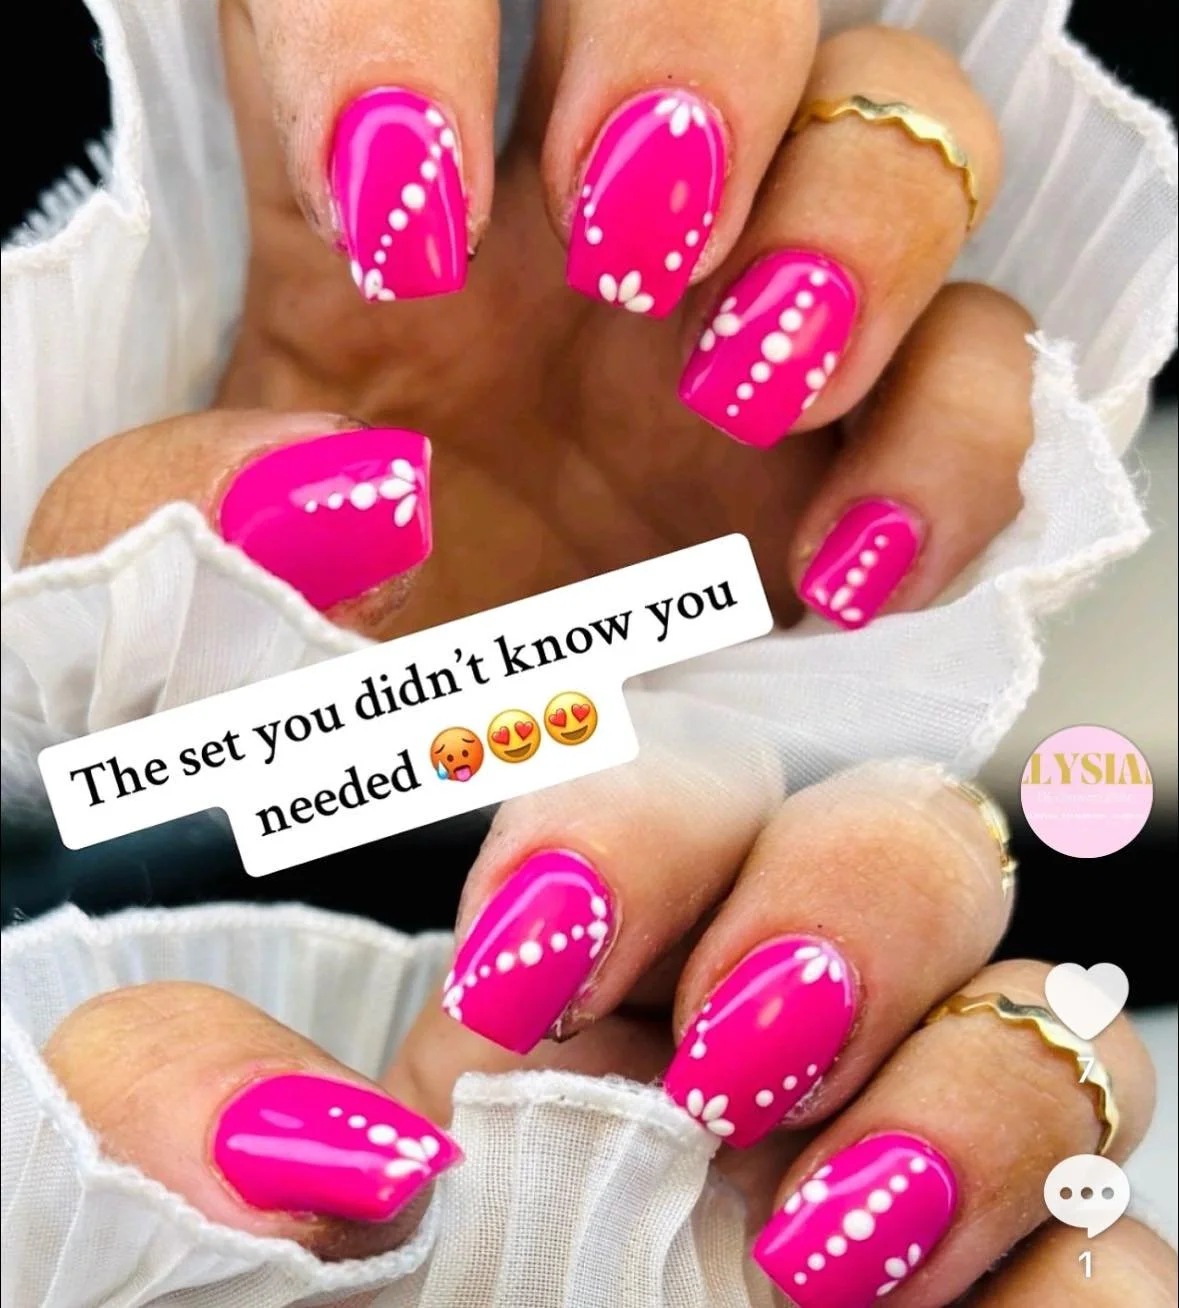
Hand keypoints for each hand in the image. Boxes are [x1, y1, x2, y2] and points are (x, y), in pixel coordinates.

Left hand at [25, 9, 1030, 642]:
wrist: (471, 784)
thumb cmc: (330, 674)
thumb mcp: (189, 601)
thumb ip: (176, 523)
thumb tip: (320, 490)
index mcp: (390, 201)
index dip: (397, 32)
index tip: (402, 228)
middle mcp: (593, 224)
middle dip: (687, 65)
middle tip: (633, 248)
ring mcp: (757, 316)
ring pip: (901, 125)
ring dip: (859, 229)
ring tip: (758, 393)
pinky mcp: (875, 442)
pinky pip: (989, 366)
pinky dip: (956, 450)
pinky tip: (848, 567)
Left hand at [43, 765, 1163, 1303]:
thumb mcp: (196, 1201)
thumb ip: (174, 1103)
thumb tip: (268, 1123)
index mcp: (578, 967)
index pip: (662, 790)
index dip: (631, 831)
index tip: (533, 962)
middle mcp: (752, 1038)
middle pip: (897, 844)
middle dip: (845, 900)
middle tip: (738, 1043)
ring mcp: (892, 1163)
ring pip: (1039, 1022)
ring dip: (976, 1091)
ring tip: (833, 1232)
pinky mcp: (1006, 1303)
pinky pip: (1126, 1245)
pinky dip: (1089, 1272)